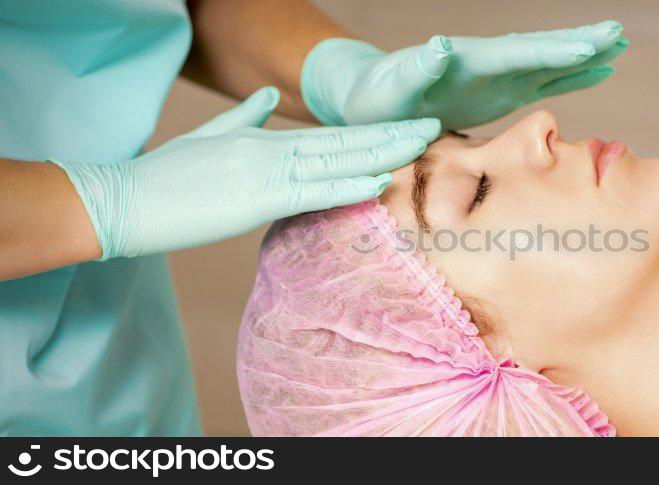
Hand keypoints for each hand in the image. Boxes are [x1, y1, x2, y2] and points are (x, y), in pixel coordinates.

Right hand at [53, 87, 439, 259]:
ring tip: (421, 145)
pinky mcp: (255, 198)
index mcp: (262, 139)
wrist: (124, 200)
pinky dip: (347, 187)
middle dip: (391, 135)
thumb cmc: (165, 177)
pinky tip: (378, 181)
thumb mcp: (210, 137)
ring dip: (382, 153)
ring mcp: (264, 172)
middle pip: (343, 142)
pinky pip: (312, 192)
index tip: (403, 130)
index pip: (328, 136)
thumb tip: (269, 98)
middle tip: (434, 128)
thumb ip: (245, 116)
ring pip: (336, 161)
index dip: (370, 132)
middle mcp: (270, 151)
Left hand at [301, 20, 628, 128]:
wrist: (372, 100)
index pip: (516, 53)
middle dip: (579, 42)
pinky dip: (573, 75)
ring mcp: (498, 75)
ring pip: (549, 61)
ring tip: (620, 44)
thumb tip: (440, 46)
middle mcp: (488, 62)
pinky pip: (544, 79)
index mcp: (467, 60)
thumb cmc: (376, 98)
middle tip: (618, 32)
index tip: (586, 48)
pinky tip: (599, 70)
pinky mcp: (500, 90)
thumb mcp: (390, 88)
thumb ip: (415, 69)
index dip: (551, 52)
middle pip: (540, 48)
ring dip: (584, 54)